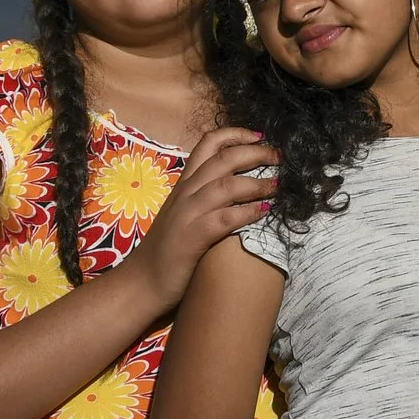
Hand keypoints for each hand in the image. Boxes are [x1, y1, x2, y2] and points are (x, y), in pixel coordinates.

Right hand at [125, 127, 278, 306]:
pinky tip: (264, 211)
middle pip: (223, 158)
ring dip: (257, 183)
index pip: (207, 144)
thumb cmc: (166, 251)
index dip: (235, 135)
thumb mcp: (183, 215)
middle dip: (255, 153)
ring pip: (226, 185)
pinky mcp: (192, 237)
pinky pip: (224, 218)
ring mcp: (187, 214)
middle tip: (279, 156)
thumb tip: (237, 187)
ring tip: (278, 185)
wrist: (140, 283)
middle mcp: (185, 193)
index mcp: (183, 184)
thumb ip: (204, 198)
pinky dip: (247, 212)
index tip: (260, 137)